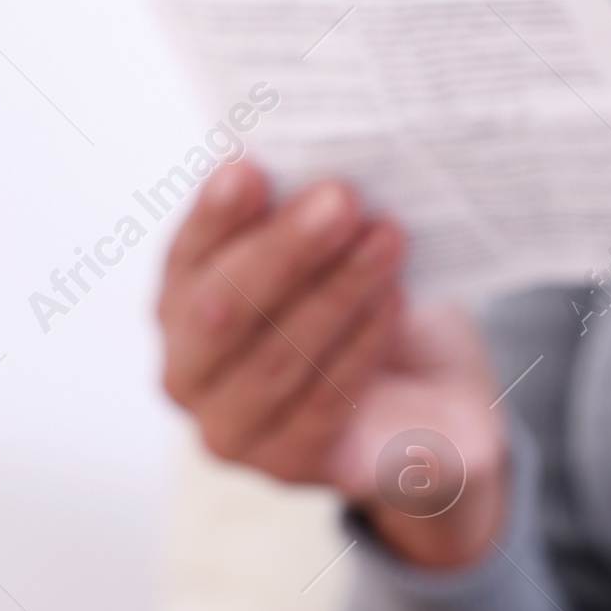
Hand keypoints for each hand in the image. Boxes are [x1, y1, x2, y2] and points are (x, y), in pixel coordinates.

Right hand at [158, 159, 506, 570]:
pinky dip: (359, 346)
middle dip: (283, 249)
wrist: (428, 403)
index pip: (188, 256)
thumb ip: (306, 210)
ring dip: (333, 292)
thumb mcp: (336, 250)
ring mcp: (232, 430)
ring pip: (274, 358)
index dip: (216, 214)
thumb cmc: (366, 306)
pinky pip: (320, 404)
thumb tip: (313, 143)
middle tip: (340, 197)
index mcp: (182, 304)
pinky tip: (393, 301)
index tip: (250, 166)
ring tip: (385, 238)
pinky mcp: (290, 467)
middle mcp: (188, 372)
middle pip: (223, 309)